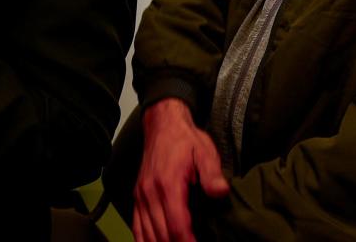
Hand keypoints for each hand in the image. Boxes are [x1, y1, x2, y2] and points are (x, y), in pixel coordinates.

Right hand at [133, 98, 229, 241]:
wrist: (162, 125)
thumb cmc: (184, 139)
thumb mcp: (204, 152)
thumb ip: (211, 173)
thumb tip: (220, 191)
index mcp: (168, 184)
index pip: (176, 224)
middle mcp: (151, 192)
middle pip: (161, 233)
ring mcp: (141, 195)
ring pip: (146, 232)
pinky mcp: (138, 195)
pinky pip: (136, 224)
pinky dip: (142, 239)